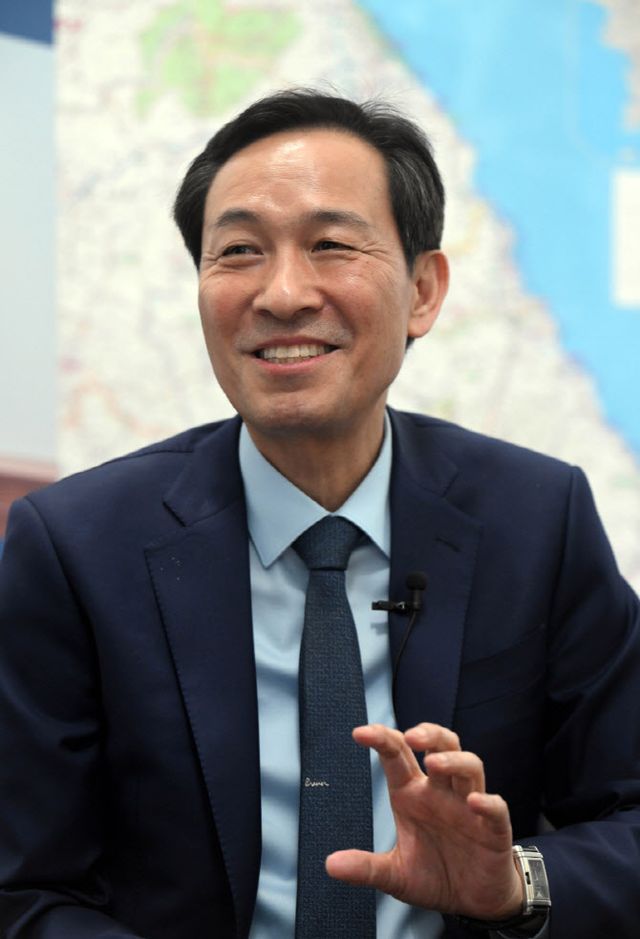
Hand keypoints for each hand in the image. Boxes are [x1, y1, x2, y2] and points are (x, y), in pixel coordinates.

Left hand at [325, 722, 522, 920]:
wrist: (474, 904)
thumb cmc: (435, 876)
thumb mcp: (395, 875)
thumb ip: (366, 867)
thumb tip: (330, 865)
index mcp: (414, 795)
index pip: (399, 755)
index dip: (382, 738)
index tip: (359, 733)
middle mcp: (442, 792)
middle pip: (442, 745)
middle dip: (428, 734)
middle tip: (410, 736)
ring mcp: (469, 807)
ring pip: (470, 766)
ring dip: (454, 760)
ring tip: (434, 764)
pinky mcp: (495, 830)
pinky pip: (496, 807)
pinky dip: (487, 802)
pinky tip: (474, 802)